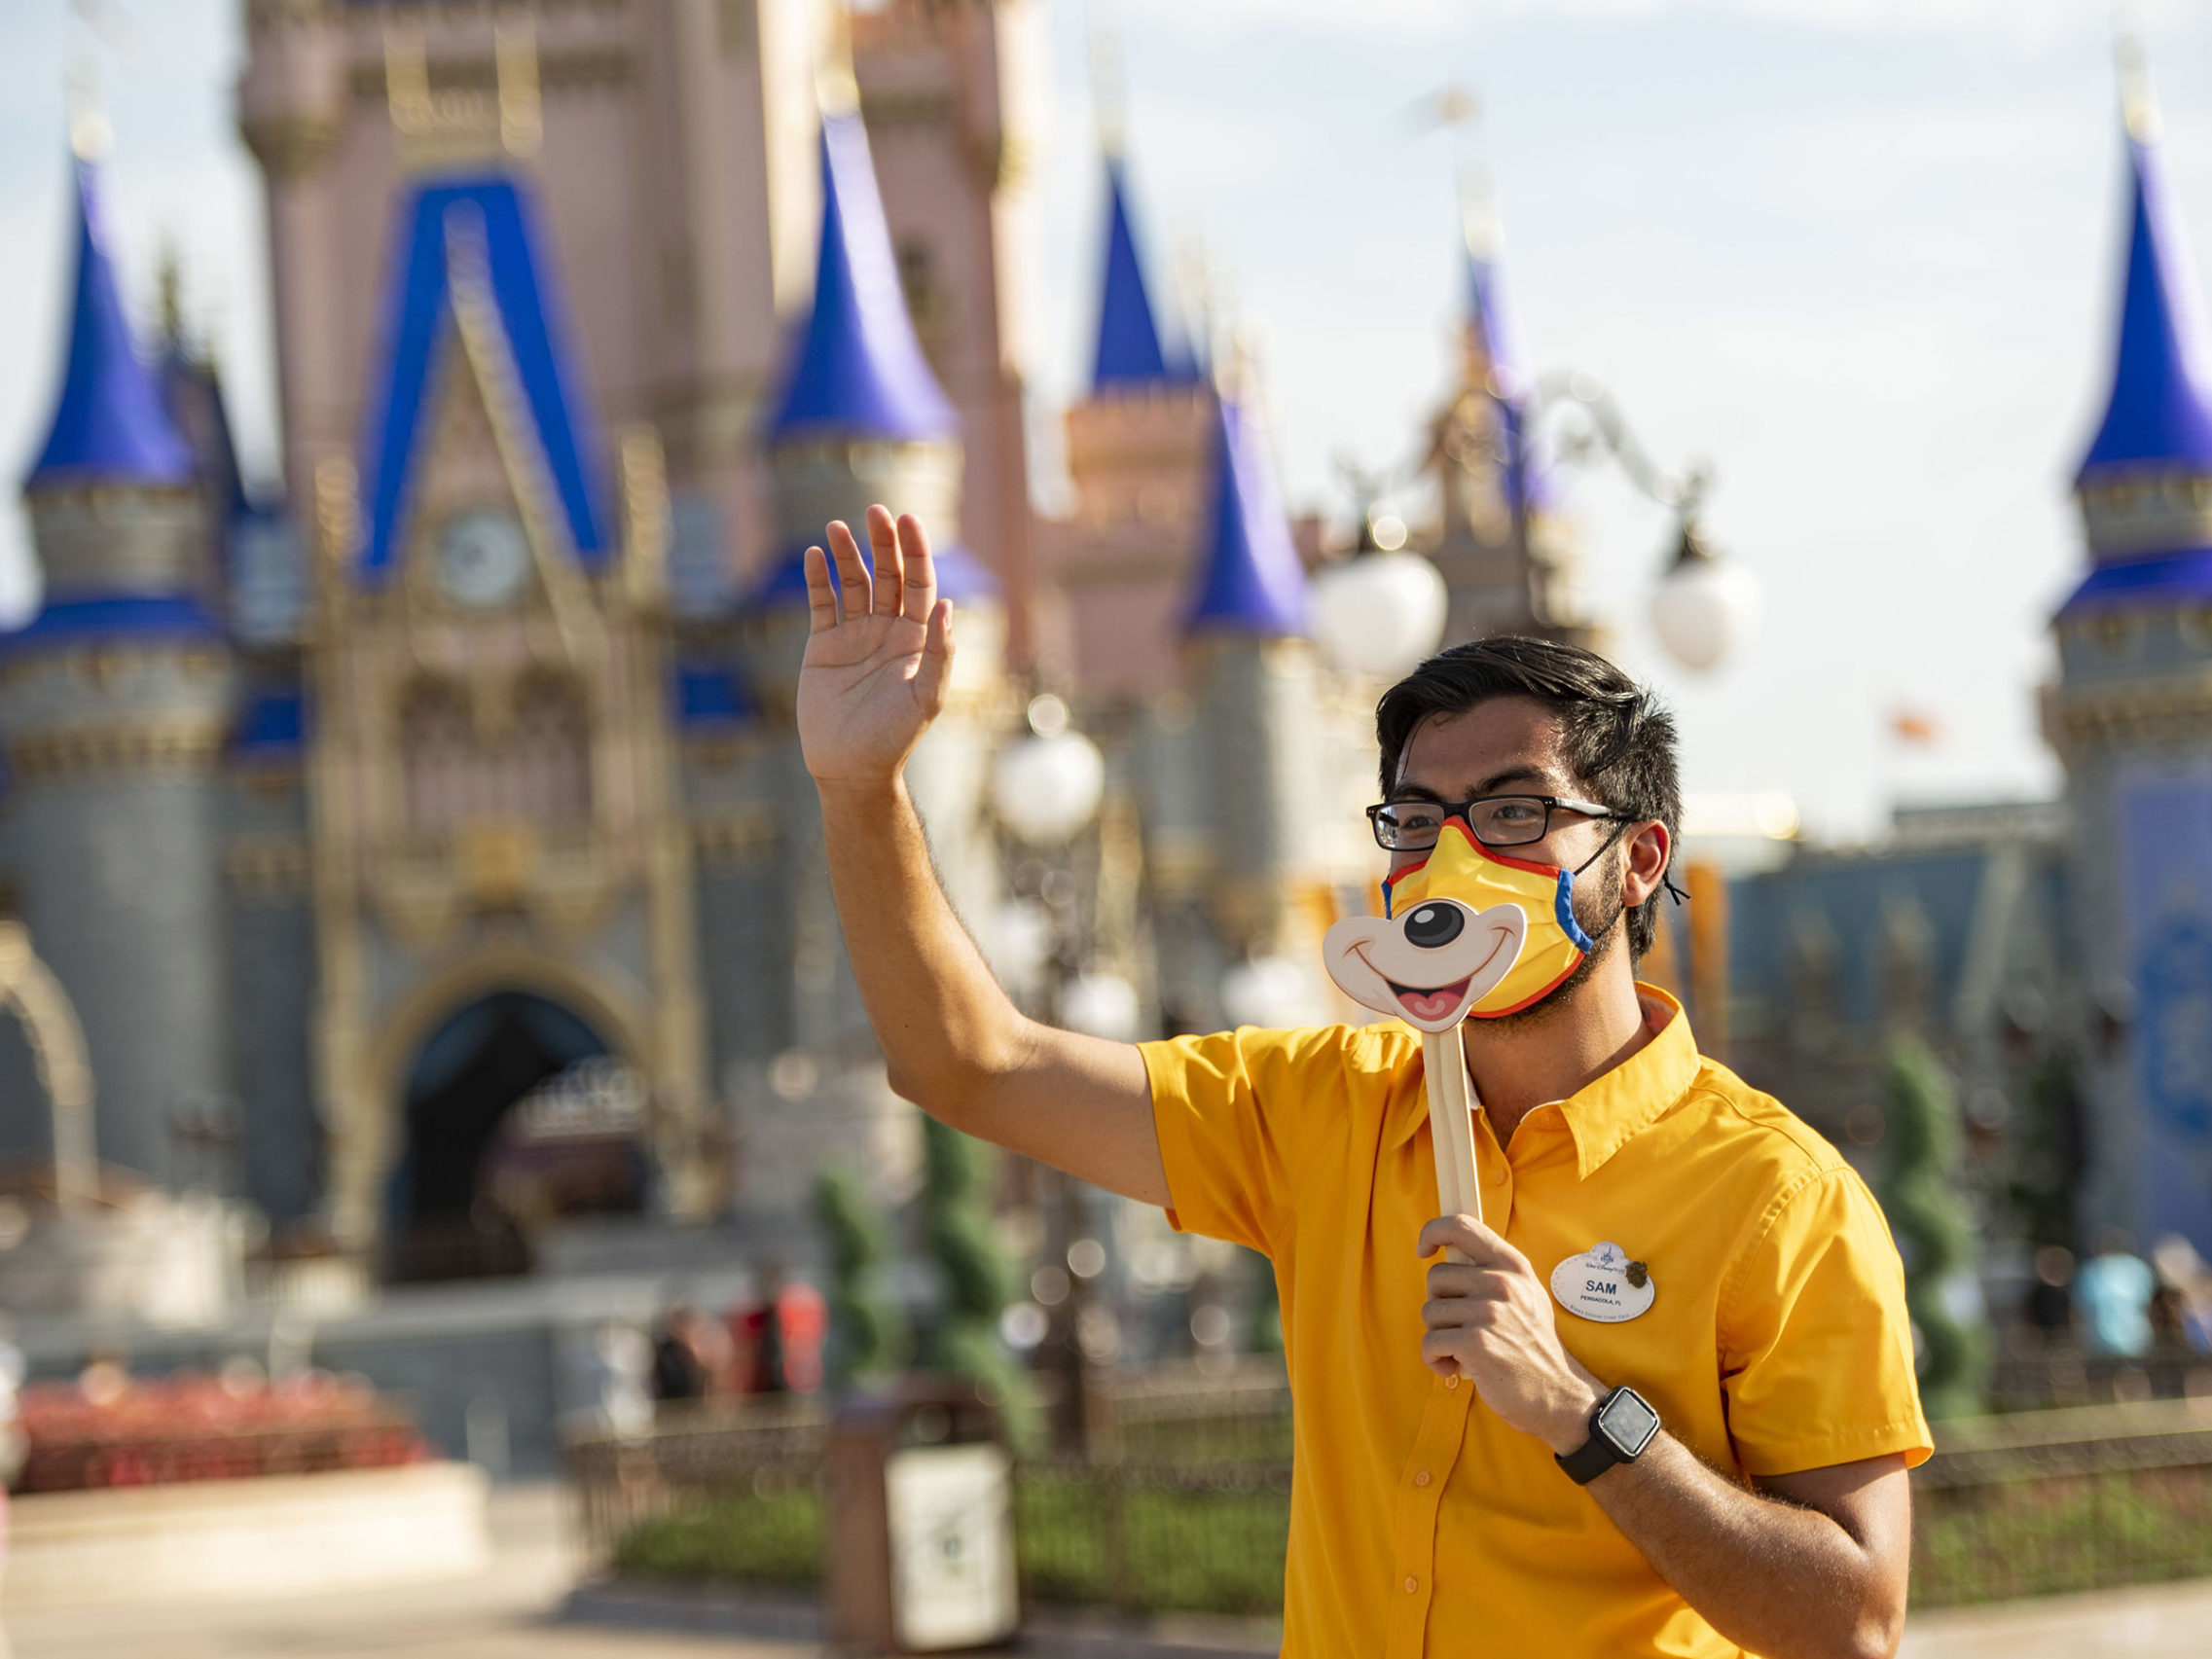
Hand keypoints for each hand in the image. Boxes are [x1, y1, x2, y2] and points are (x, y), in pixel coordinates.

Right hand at [796, 508, 954, 790]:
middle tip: (875, 512)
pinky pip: (821, 604)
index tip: (908, 521)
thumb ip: (939, 654)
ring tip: (837, 527)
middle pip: (888, 575)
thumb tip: (948, 607)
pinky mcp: (823, 646)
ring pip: (853, 583)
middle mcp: (888, 630)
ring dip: (847, 555)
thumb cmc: (895, 738)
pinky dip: (817, 579)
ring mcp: (855, 636)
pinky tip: (815, 555)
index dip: (915, 552)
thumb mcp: (925, 699)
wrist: (850, 768)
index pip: (920, 584)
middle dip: (882, 543)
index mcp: (917, 639)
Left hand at [1418, 1213, 1604, 1454]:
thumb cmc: (1533, 1345)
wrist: (1557, 1394)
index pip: (1462, 1226)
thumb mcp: (1526, 1294)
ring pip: (1429, 1313)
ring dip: (1439, 1336)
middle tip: (1462, 1327)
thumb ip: (1494, 1271)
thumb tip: (1450, 1251)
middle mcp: (1502, 1283)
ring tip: (1465, 1351)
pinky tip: (1456, 1368)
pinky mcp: (1477, 1344)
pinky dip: (1435, 1359)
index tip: (1423, 1250)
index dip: (1433, 1231)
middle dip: (1440, 1305)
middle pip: (1435, 1277)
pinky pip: (1429, 1343)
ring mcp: (1489, 1313)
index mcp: (1512, 1265)